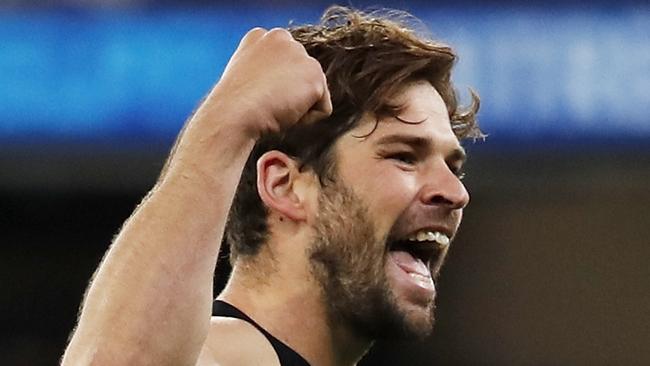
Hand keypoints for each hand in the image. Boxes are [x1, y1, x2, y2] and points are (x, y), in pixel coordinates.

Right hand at [208, 27, 331, 137]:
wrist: (233, 114)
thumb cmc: (234, 106)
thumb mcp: (247, 79)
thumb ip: (267, 72)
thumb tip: (287, 87)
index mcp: (261, 37)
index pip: (285, 65)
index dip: (273, 88)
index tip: (256, 95)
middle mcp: (282, 37)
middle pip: (301, 78)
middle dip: (288, 95)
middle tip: (265, 102)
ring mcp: (300, 55)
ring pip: (312, 93)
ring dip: (297, 108)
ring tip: (273, 107)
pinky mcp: (315, 75)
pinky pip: (322, 109)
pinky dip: (306, 120)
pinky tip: (284, 112)